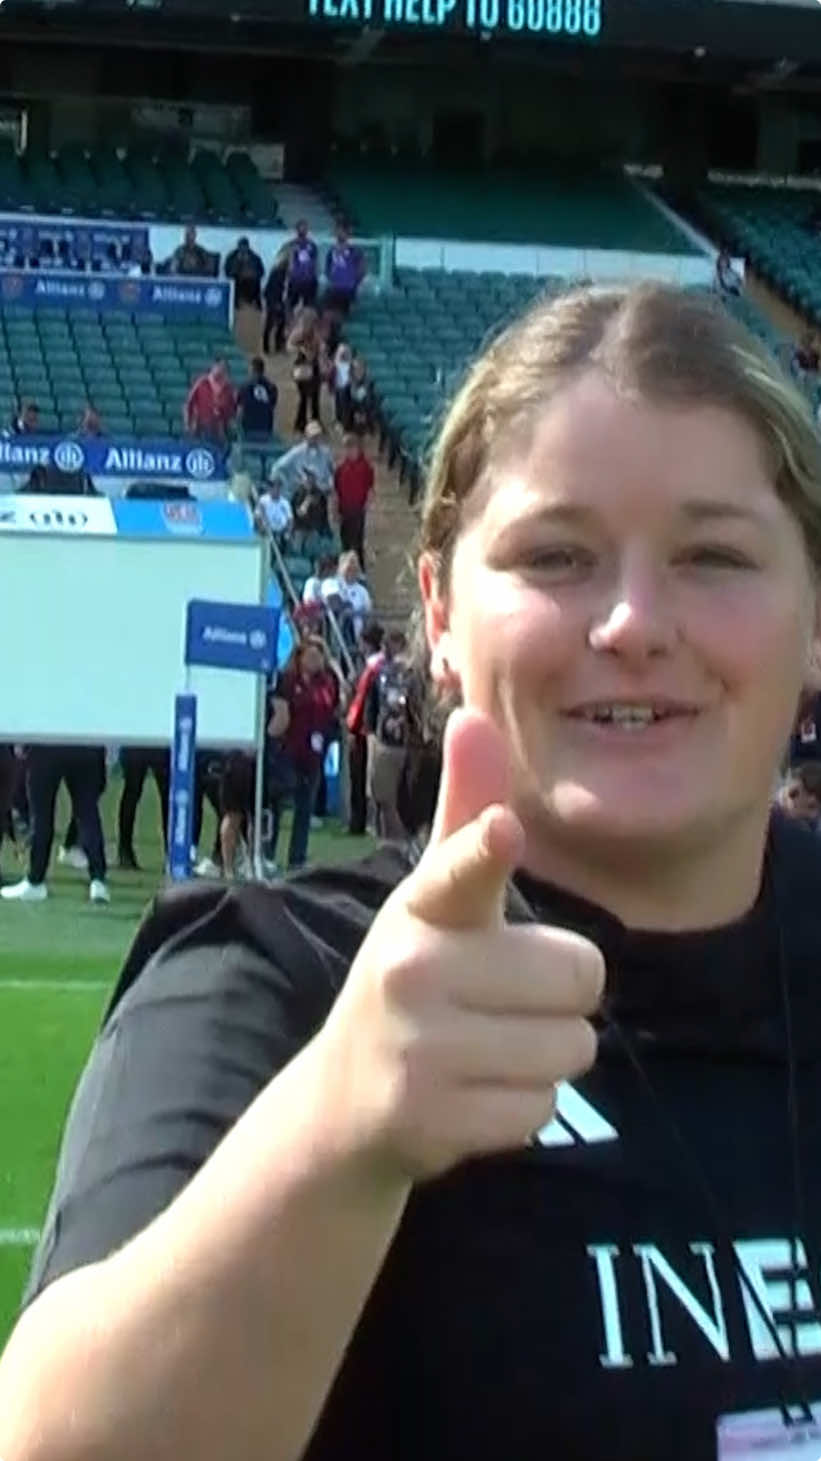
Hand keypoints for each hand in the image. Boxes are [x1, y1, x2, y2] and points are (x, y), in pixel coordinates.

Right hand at [318, 708, 603, 1184]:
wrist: (347, 1100)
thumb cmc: (416, 977)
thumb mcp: (434, 896)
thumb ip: (468, 811)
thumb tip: (475, 714)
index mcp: (423, 907)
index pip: (461, 869)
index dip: (487, 849)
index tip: (502, 832)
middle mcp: (415, 970)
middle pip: (580, 975)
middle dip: (558, 996)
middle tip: (497, 1003)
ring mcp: (422, 1050)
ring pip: (572, 1047)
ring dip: (545, 1054)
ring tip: (484, 1050)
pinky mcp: (436, 1118)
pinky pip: (544, 1108)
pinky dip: (523, 1108)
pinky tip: (473, 1094)